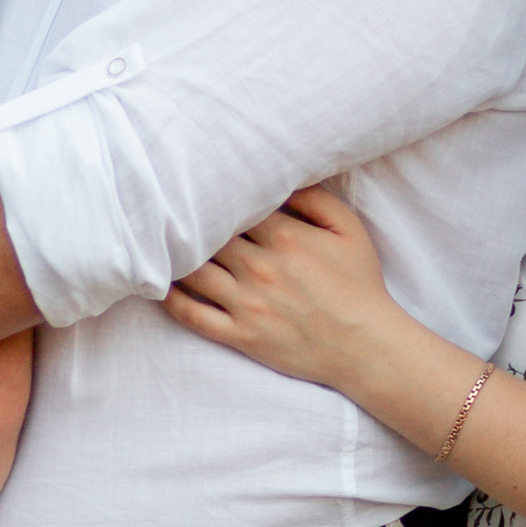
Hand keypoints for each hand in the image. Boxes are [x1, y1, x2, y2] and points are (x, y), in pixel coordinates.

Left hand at [164, 183, 398, 392]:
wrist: (365, 346)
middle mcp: (259, 268)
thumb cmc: (359, 284)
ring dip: (175, 256)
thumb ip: (315, 199)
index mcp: (285, 238)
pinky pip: (193, 315)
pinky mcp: (241, 335)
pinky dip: (171, 300)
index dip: (218, 196)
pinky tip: (160, 286)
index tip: (206, 188)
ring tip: (161, 242)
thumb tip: (280, 180)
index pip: (234, 205)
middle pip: (208, 235)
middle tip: (175, 210)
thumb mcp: (349, 230)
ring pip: (193, 271)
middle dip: (192, 222)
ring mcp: (247, 304)